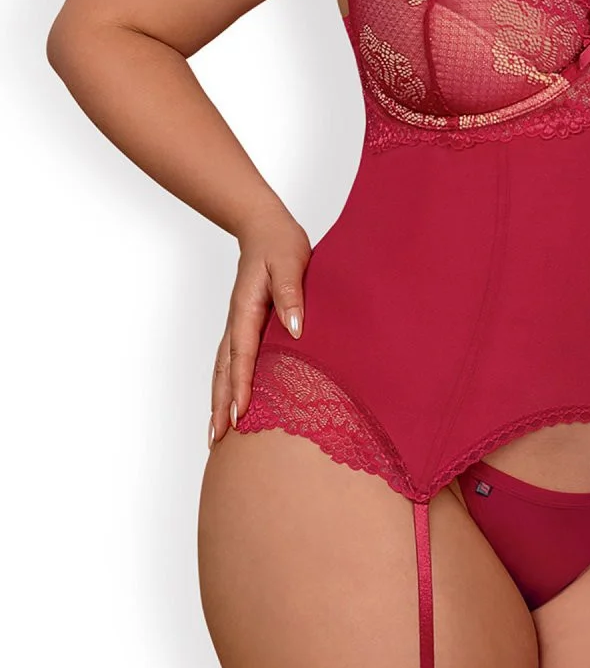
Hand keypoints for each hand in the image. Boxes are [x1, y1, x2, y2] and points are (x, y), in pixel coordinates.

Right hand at [207, 206, 311, 449]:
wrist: (264, 228)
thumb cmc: (281, 244)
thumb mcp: (291, 262)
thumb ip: (291, 294)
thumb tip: (295, 329)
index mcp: (247, 309)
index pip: (243, 355)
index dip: (242, 386)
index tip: (240, 414)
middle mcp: (237, 322)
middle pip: (225, 370)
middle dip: (221, 405)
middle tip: (219, 439)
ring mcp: (236, 326)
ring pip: (223, 370)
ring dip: (218, 401)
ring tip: (215, 435)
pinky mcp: (243, 327)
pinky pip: (230, 363)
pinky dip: (225, 386)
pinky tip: (227, 404)